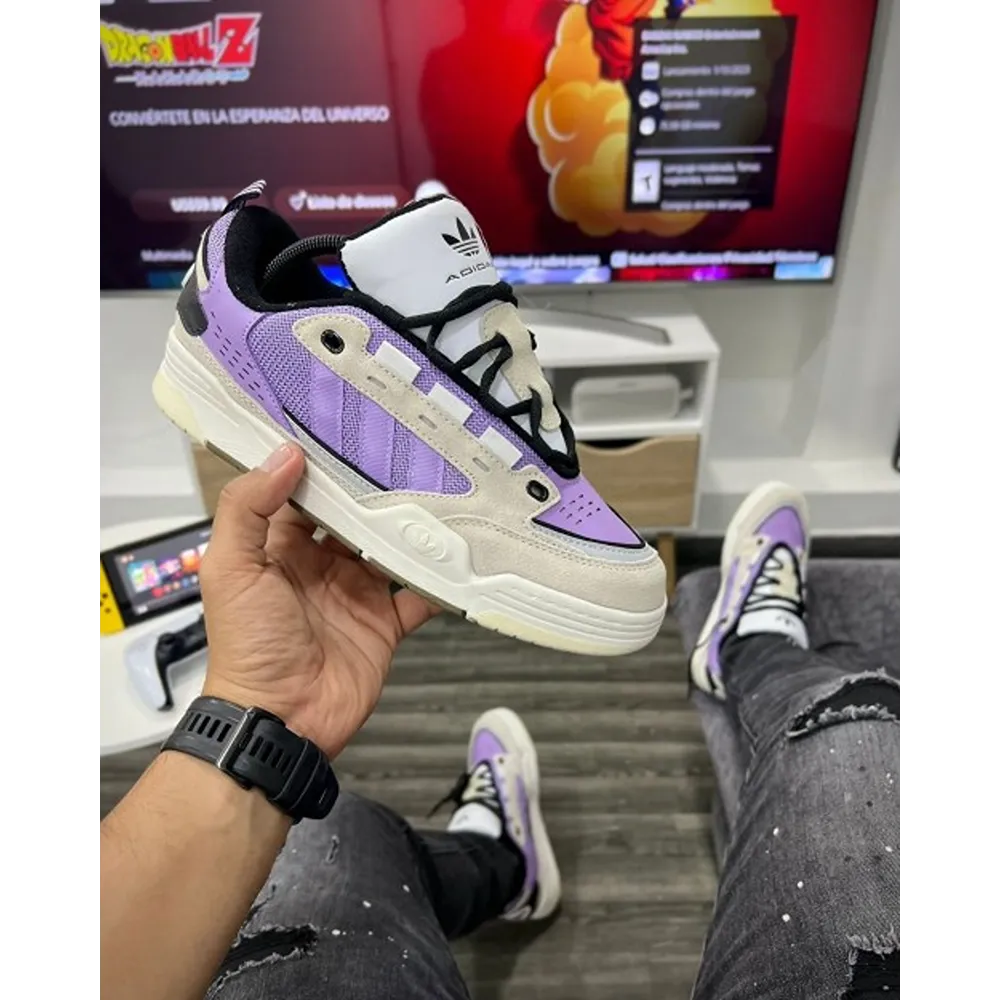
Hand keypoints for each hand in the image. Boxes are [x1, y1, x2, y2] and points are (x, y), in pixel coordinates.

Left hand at [198, 443, 438, 757]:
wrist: (282, 719)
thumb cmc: (247, 647)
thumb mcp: (232, 569)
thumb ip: (248, 509)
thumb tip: (283, 456)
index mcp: (281, 550)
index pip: (305, 496)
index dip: (323, 467)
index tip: (350, 434)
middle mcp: (321, 567)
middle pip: (356, 519)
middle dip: (378, 494)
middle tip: (409, 457)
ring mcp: (356, 595)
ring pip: (391, 550)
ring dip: (411, 530)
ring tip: (439, 496)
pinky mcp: (384, 624)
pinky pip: (417, 595)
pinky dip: (437, 580)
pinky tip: (455, 557)